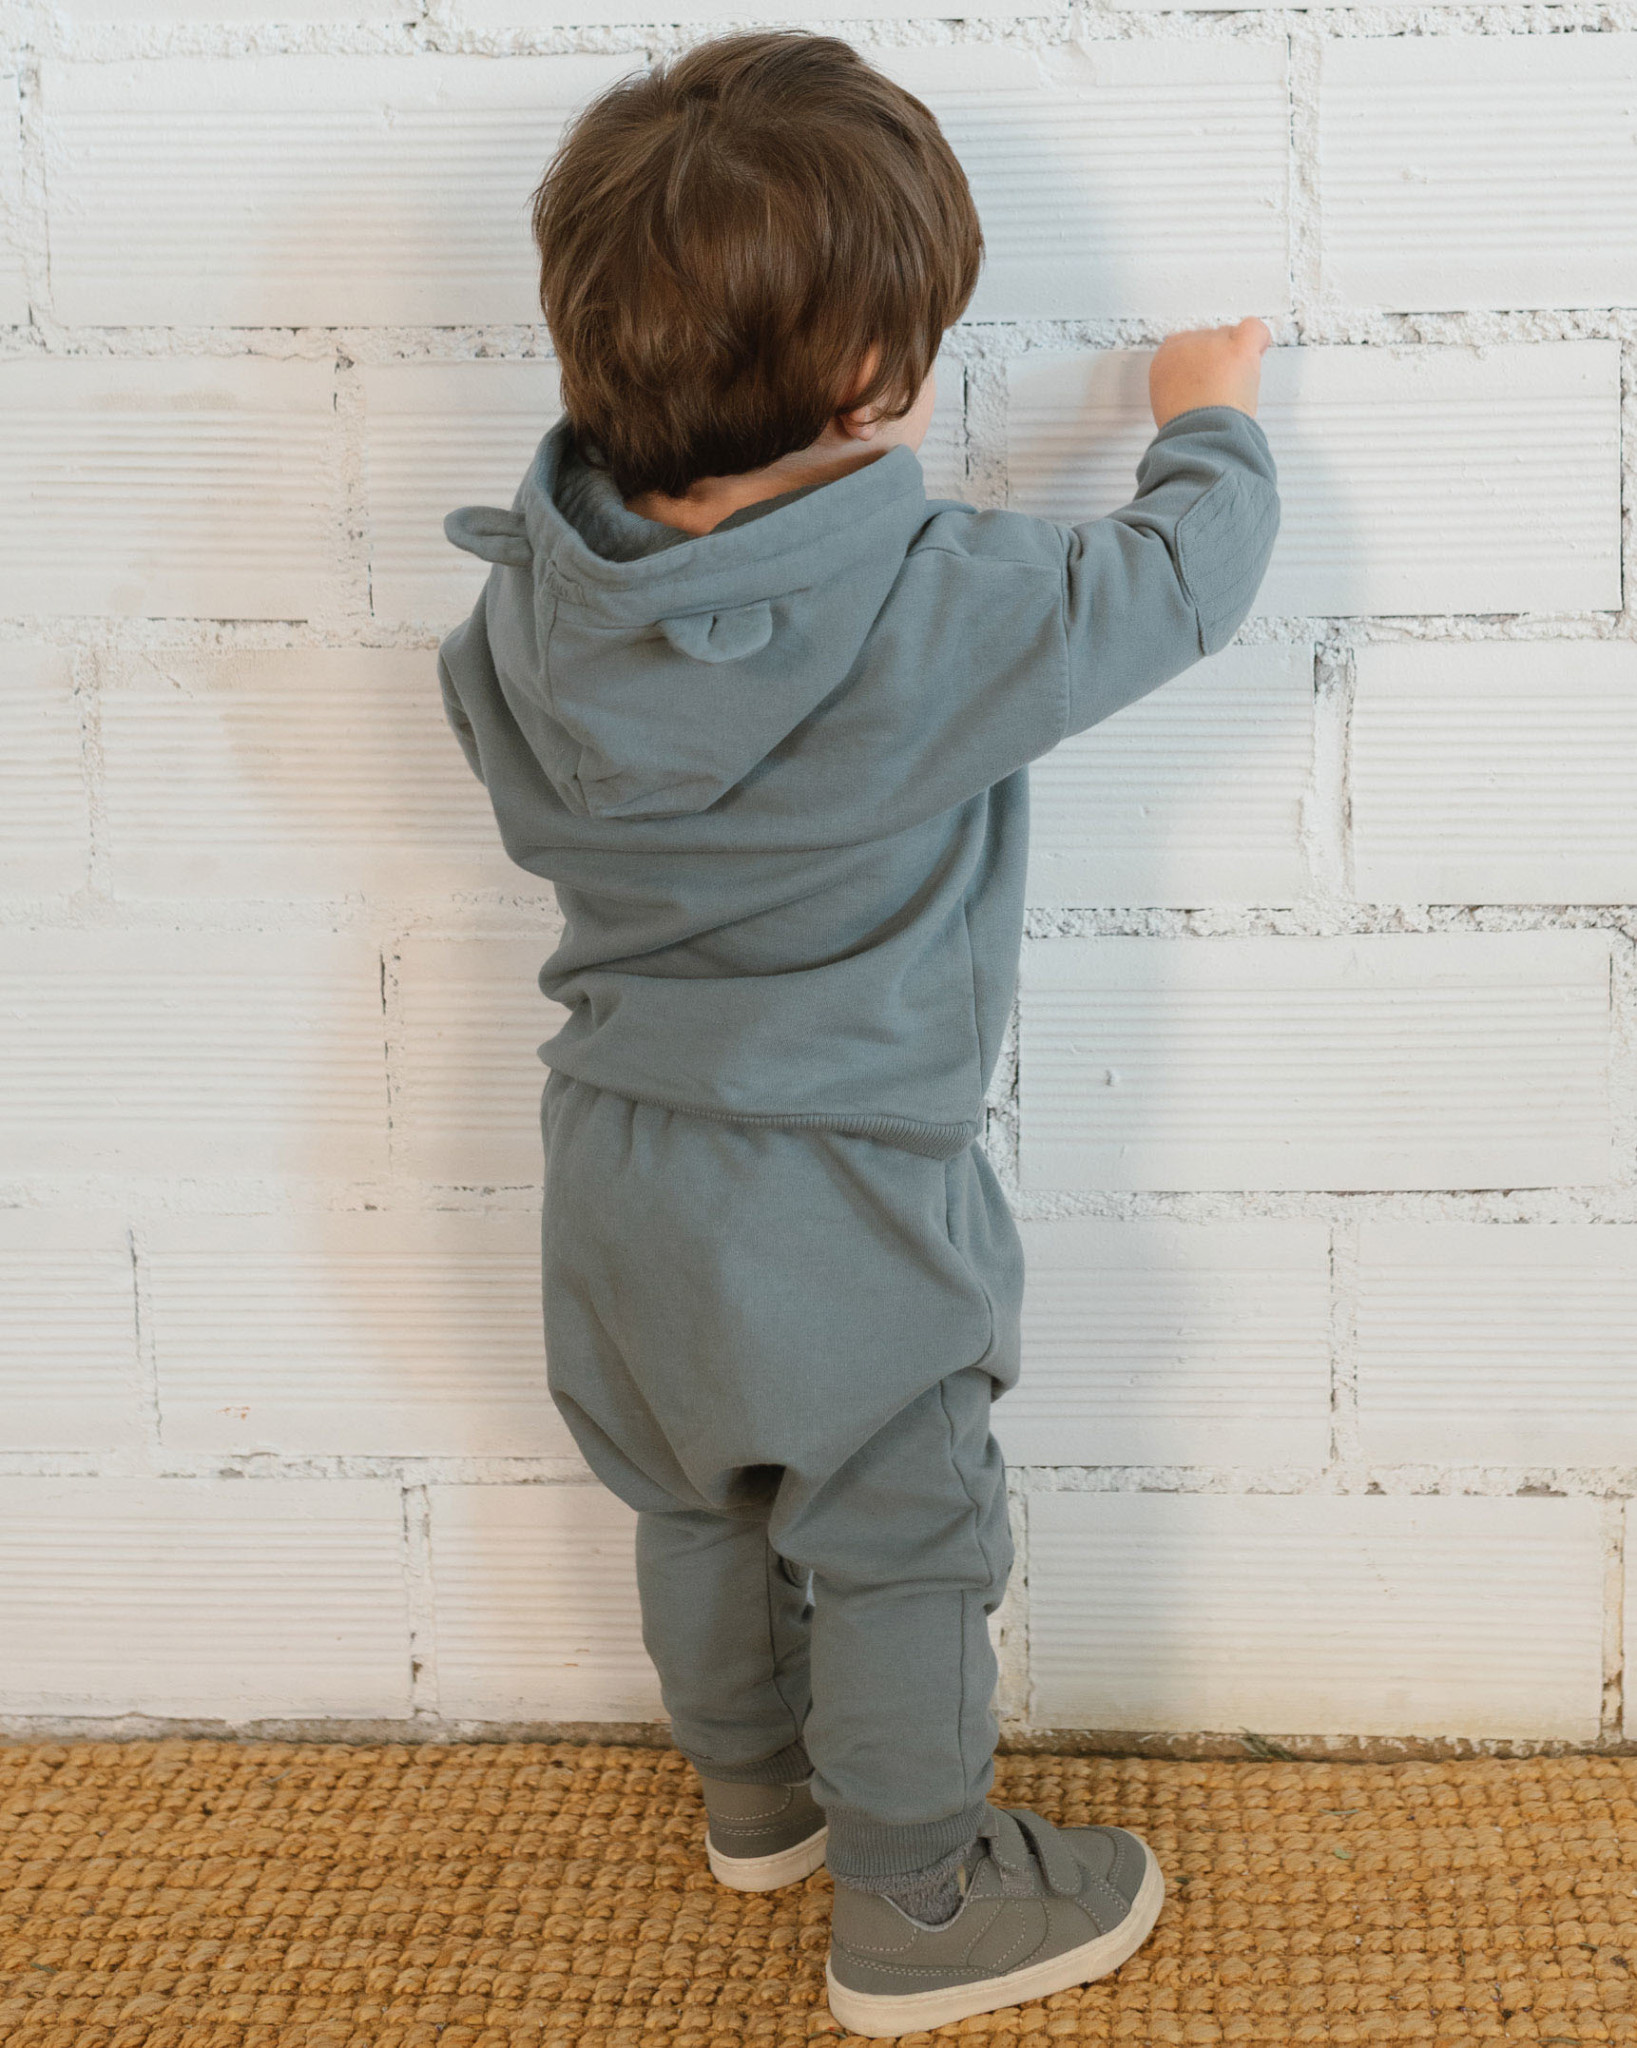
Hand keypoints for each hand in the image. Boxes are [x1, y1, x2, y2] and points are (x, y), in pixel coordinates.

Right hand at [1149, 318, 1271, 428]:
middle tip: (1222, 389)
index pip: (1188, 344)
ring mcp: (1212, 344)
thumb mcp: (1168, 404)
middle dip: (1220, 361)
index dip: (1201, 362)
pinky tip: (1259, 352)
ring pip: (1232, 337)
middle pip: (1212, 338)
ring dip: (1237, 359)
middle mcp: (1186, 345)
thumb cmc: (1185, 430)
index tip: (1207, 379)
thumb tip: (1198, 382)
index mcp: (1166, 358)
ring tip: (1234, 389)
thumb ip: (1180, 384)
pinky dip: (1260, 339)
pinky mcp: (1237, 349)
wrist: (1197, 437)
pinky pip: (1254, 329)